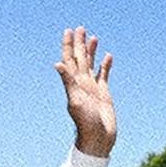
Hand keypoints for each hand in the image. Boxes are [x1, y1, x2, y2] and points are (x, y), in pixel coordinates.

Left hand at [55, 27, 115, 156]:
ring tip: (93, 37)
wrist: (97, 138)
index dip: (68, 45)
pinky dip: (105, 65)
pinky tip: (107, 56)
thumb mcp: (75, 100)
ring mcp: (93, 87)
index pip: (70, 60)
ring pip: (91, 64)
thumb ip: (68, 82)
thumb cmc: (85, 123)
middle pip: (80, 58)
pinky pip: (104, 75)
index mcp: (74, 83)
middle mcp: (82, 83)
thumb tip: (58, 64)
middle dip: (79, 43)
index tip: (68, 31)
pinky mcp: (103, 93)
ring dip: (91, 51)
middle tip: (80, 28)